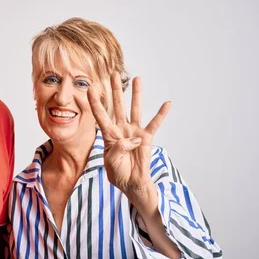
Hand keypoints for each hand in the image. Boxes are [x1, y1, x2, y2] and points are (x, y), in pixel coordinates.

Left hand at [87, 72, 169, 210]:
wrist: (131, 183)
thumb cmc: (118, 173)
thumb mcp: (111, 162)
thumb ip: (119, 149)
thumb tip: (133, 139)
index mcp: (109, 135)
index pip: (100, 115)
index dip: (95, 102)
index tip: (91, 88)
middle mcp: (121, 129)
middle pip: (117, 105)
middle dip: (115, 90)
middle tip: (114, 74)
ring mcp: (134, 132)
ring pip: (135, 109)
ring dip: (136, 94)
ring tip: (137, 79)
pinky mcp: (146, 138)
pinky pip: (155, 124)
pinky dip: (161, 114)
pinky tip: (167, 103)